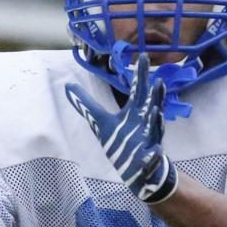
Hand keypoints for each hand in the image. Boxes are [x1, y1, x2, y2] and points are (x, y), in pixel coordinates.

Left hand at [64, 53, 177, 203]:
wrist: (138, 170)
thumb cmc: (121, 142)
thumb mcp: (100, 122)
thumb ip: (85, 104)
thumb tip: (67, 86)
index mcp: (134, 112)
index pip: (138, 90)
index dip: (140, 75)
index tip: (143, 56)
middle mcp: (144, 123)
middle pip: (150, 106)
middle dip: (155, 94)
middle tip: (159, 80)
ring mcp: (149, 141)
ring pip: (155, 129)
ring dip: (156, 121)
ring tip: (156, 111)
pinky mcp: (149, 159)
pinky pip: (153, 157)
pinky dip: (154, 154)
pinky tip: (156, 151)